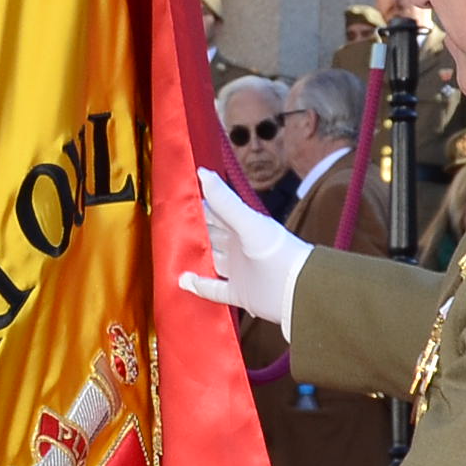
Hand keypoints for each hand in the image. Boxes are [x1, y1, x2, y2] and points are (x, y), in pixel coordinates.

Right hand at [178, 168, 308, 327]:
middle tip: (167, 226)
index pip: (216, 213)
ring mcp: (239, 271)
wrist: (298, 289)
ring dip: (193, 258)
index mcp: (243, 227)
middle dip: (192, 232)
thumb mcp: (248, 223)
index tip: (177, 200)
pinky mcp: (239, 293)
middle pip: (211, 237)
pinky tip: (181, 280)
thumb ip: (225, 201)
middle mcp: (240, 248)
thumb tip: (201, 172)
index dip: (199, 206)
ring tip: (171, 253)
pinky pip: (214, 289)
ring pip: (210, 262)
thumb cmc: (278, 251)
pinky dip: (198, 286)